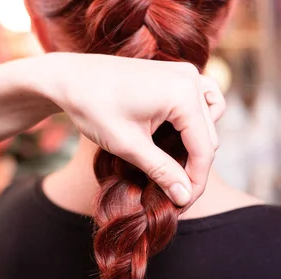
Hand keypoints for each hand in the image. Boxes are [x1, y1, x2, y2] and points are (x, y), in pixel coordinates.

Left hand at [46, 53, 225, 206]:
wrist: (70, 78)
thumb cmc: (94, 108)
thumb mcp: (129, 146)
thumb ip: (162, 172)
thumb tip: (185, 197)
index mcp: (183, 94)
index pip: (204, 149)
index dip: (195, 182)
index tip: (182, 204)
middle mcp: (191, 78)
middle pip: (208, 137)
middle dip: (193, 168)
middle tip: (173, 193)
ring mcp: (186, 73)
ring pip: (209, 120)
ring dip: (197, 145)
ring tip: (174, 166)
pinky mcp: (177, 74)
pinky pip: (202, 101)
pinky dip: (196, 121)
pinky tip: (179, 136)